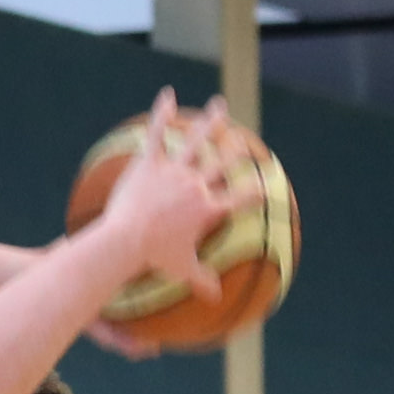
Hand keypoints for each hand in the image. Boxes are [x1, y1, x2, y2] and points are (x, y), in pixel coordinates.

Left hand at [75, 89, 243, 353]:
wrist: (126, 242)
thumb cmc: (154, 258)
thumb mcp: (182, 270)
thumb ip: (202, 280)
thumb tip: (217, 298)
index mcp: (208, 210)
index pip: (241, 199)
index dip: (256, 191)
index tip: (267, 185)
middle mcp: (197, 186)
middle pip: (225, 163)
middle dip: (237, 150)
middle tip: (245, 142)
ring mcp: (174, 171)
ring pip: (197, 140)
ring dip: (211, 122)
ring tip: (220, 106)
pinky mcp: (150, 163)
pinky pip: (157, 133)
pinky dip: (161, 113)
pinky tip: (168, 95)